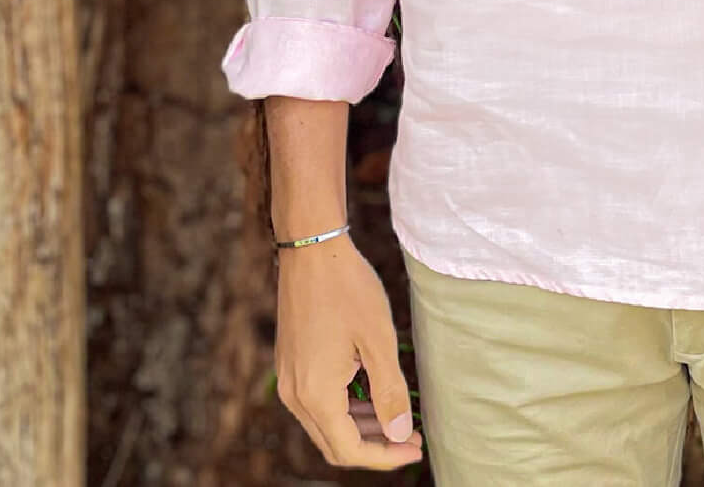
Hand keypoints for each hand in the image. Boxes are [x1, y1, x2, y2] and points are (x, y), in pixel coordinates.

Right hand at [274, 234, 423, 469]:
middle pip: (334, 443)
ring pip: (325, 423)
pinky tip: (372, 394)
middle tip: (412, 437)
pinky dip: (345, 407)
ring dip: (361, 427)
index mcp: (315, 394)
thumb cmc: (347, 288)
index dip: (385, 457)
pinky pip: (317, 401)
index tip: (415, 447)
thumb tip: (400, 433)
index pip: (349, 450)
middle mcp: (294, 394)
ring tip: (397, 417)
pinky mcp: (290, 363)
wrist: (312, 248)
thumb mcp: (378, 340)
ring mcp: (288, 379)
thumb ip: (389, 393)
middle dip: (375, 445)